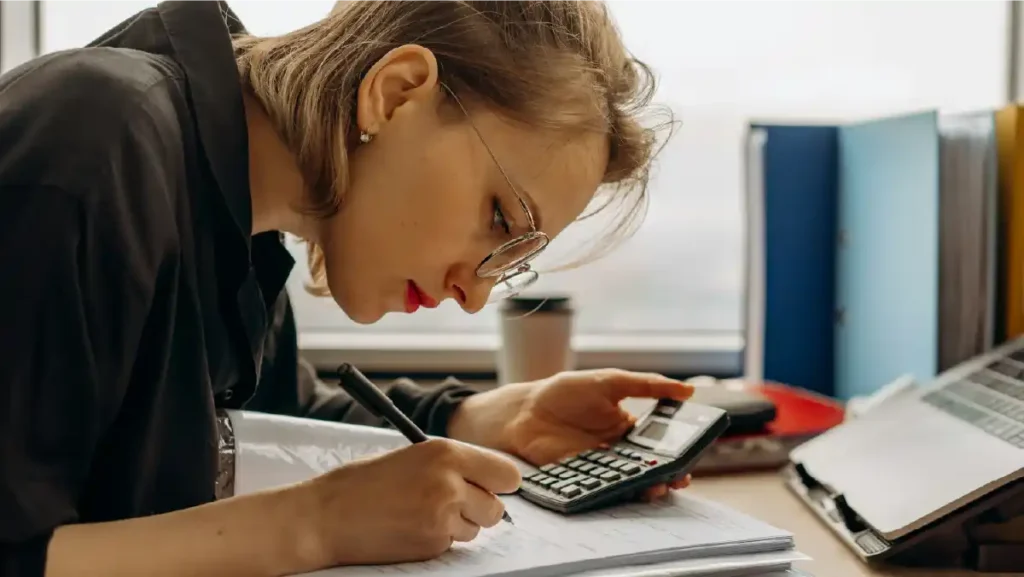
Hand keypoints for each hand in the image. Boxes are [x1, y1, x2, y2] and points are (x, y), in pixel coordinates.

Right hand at [297, 438, 521, 567]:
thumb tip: (489, 478)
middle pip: (497, 508)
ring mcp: (442, 517)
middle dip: (481, 508)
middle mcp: (450, 482)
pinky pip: (452, 544)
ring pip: (477, 529)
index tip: (495, 486)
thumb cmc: (363, 483)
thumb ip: (454, 464)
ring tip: (423, 513)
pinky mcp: (431, 545)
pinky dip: (439, 539)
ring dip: (459, 525)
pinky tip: (412, 527)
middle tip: (455, 503)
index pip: (507, 474)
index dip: (501, 483)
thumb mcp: (414, 455)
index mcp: (446, 452)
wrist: (326, 516)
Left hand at [448, 369, 694, 501]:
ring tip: (659, 486)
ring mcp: (601, 466)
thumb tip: (688, 390)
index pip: (660, 442)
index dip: (677, 450)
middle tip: (680, 477)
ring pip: (631, 481)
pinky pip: (606, 488)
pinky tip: (629, 490)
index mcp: (628, 426)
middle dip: (667, 473)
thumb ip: (647, 385)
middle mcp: (617, 450)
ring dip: (647, 486)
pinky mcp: (583, 479)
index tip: (692, 454)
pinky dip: (619, 492)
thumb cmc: (566, 392)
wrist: (525, 411)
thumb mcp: (610, 381)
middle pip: (649, 466)